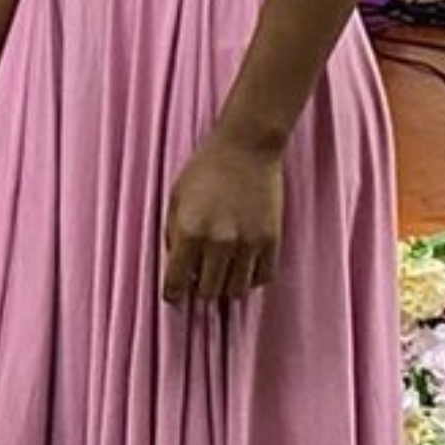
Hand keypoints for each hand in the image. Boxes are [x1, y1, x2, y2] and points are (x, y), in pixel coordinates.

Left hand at [163, 133, 283, 304]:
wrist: (246, 148)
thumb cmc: (205, 170)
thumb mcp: (175, 199)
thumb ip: (172, 234)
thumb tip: (175, 264)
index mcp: (190, 232)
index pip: (177, 281)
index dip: (173, 292)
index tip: (173, 296)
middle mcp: (219, 243)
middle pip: (209, 291)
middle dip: (199, 290)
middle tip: (197, 282)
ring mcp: (249, 243)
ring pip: (237, 290)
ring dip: (225, 287)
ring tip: (219, 275)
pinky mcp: (272, 240)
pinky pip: (263, 277)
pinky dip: (251, 279)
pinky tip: (242, 268)